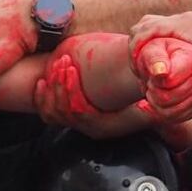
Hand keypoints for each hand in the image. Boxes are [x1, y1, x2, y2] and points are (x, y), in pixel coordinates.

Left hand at [34, 54, 155, 138]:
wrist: (142, 110)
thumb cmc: (143, 108)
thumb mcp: (148, 110)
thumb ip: (149, 110)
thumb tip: (150, 106)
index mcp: (102, 127)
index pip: (79, 111)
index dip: (71, 90)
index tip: (71, 67)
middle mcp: (87, 129)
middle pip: (63, 111)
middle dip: (60, 84)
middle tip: (63, 61)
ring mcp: (78, 125)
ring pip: (53, 113)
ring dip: (52, 88)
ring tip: (57, 64)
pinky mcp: (71, 118)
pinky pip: (48, 114)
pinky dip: (41, 99)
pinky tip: (41, 81)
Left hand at [129, 11, 191, 98]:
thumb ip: (179, 73)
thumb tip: (161, 85)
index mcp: (187, 29)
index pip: (151, 30)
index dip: (139, 49)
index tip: (140, 74)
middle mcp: (185, 19)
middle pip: (144, 24)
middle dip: (134, 47)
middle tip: (137, 73)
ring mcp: (186, 20)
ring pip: (144, 25)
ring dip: (134, 48)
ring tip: (139, 71)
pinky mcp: (187, 26)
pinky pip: (151, 29)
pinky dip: (141, 45)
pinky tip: (142, 64)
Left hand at [132, 37, 191, 122]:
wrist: (163, 64)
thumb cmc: (157, 54)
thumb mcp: (151, 49)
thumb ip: (154, 58)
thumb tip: (161, 72)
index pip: (168, 82)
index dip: (154, 81)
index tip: (152, 74)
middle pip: (167, 98)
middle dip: (152, 93)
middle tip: (150, 84)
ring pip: (170, 113)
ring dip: (155, 105)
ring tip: (153, 92)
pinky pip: (176, 119)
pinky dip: (161, 114)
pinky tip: (156, 102)